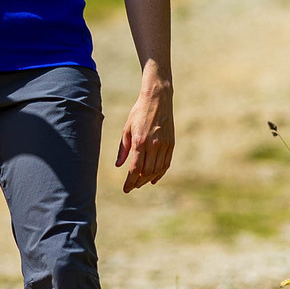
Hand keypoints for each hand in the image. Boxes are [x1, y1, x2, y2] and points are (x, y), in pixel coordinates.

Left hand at [115, 75, 172, 190]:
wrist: (157, 99)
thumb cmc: (139, 113)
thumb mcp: (127, 129)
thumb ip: (123, 149)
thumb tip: (119, 165)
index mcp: (139, 141)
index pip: (135, 169)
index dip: (130, 181)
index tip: (126, 189)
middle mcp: (153, 145)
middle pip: (146, 172)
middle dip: (138, 182)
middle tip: (132, 187)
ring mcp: (164, 145)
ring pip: (157, 170)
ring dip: (148, 180)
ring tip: (140, 183)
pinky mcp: (171, 144)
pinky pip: (166, 163)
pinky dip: (160, 173)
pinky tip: (154, 179)